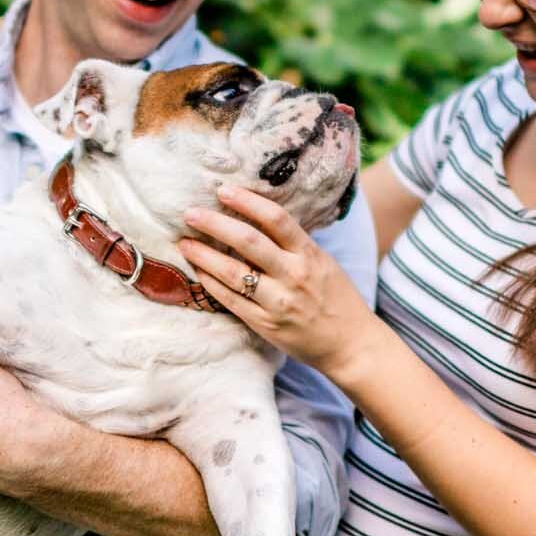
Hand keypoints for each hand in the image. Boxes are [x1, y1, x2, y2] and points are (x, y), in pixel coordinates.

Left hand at [177, 186, 383, 381]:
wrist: (351, 345)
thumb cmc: (336, 298)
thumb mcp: (322, 262)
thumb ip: (292, 245)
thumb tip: (255, 220)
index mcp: (309, 254)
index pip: (276, 219)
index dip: (247, 202)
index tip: (224, 190)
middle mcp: (294, 275)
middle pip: (249, 242)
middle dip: (215, 224)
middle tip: (190, 213)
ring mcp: (278, 302)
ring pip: (233, 273)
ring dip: (204, 255)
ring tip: (184, 242)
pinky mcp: (265, 324)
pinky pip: (231, 300)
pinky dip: (211, 283)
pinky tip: (198, 270)